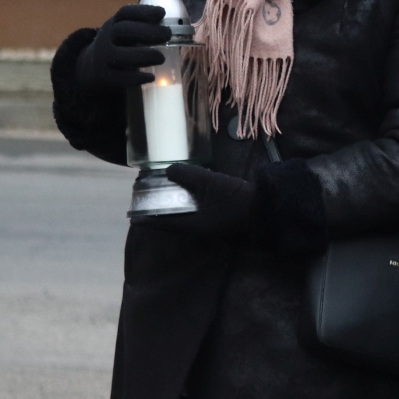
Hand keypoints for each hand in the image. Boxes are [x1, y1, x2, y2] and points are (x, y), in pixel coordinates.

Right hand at [75, 5, 170, 92]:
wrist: (93, 68)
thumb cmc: (120, 46)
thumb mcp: (127, 32)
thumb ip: (145, 27)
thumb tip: (179, 27)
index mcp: (114, 23)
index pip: (125, 12)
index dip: (144, 11)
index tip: (162, 13)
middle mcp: (106, 37)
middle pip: (122, 30)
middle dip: (147, 31)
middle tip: (167, 35)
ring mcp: (102, 57)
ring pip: (119, 55)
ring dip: (143, 55)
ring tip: (161, 58)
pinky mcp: (104, 76)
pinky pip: (119, 78)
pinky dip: (136, 78)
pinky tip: (151, 77)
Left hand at [134, 164, 256, 237]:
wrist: (267, 211)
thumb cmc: (235, 200)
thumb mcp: (210, 183)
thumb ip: (188, 175)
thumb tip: (168, 169)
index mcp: (191, 224)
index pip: (160, 223)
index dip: (145, 218)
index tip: (132, 214)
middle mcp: (198, 229)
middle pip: (172, 221)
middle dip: (160, 211)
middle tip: (149, 198)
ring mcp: (211, 226)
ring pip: (186, 218)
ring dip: (176, 208)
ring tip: (168, 194)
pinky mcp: (222, 220)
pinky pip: (199, 214)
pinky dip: (191, 206)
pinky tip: (194, 195)